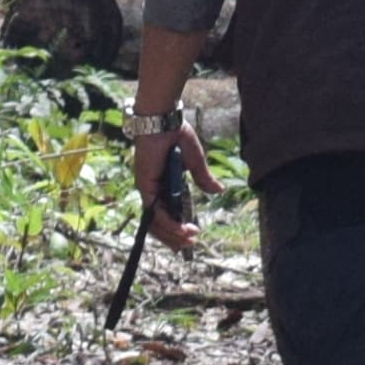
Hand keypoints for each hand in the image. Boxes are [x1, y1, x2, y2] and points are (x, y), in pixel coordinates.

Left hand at [132, 116, 212, 250]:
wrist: (163, 120)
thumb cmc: (176, 134)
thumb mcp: (195, 161)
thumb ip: (203, 178)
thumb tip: (219, 192)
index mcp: (163, 184)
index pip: (166, 213)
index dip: (176, 228)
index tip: (192, 236)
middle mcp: (153, 189)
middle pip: (158, 222)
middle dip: (173, 237)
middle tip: (189, 245)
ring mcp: (147, 188)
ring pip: (156, 221)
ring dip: (171, 234)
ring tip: (188, 241)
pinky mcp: (145, 185)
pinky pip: (155, 211)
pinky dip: (168, 223)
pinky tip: (181, 230)